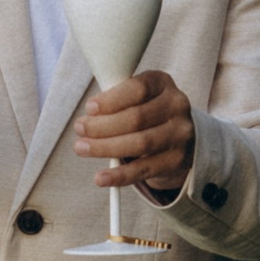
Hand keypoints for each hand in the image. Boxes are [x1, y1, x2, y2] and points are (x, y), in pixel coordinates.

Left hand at [76, 69, 193, 199]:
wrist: (176, 140)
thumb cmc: (145, 112)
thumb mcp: (135, 96)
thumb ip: (115, 98)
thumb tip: (89, 116)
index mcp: (162, 83)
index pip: (138, 88)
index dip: (111, 100)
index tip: (89, 108)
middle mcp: (177, 106)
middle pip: (136, 117)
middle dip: (102, 125)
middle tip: (79, 129)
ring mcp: (180, 134)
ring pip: (140, 143)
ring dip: (105, 147)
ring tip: (82, 148)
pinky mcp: (176, 160)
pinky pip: (144, 169)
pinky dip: (119, 175)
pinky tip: (101, 177)